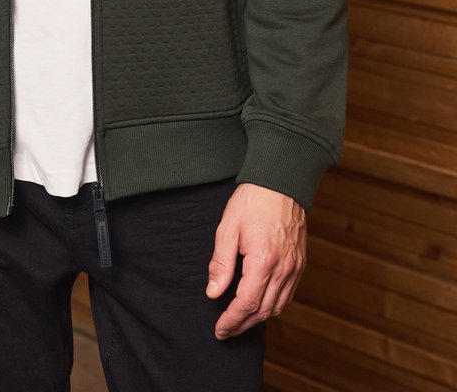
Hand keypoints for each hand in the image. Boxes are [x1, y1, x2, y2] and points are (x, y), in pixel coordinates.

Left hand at [206, 182, 305, 338]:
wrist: (280, 183)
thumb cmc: (252, 202)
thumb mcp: (228, 228)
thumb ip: (220, 263)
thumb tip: (213, 292)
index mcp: (263, 260)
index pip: (246, 303)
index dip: (232, 320)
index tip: (219, 329)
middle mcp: (283, 268)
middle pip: (263, 311)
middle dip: (242, 325)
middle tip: (225, 330)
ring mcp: (295, 267)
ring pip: (277, 306)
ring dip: (257, 318)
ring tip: (239, 320)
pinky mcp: (300, 263)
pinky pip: (288, 295)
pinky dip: (273, 305)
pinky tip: (259, 304)